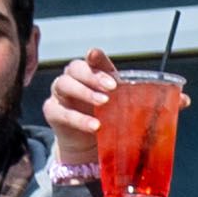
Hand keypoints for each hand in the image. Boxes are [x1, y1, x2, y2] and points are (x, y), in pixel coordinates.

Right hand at [42, 49, 116, 176]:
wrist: (88, 140)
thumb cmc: (105, 114)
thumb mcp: (118, 102)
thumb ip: (124, 92)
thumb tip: (145, 90)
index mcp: (89, 71)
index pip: (91, 59)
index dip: (95, 57)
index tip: (97, 56)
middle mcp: (71, 77)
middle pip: (75, 68)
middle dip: (93, 76)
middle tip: (112, 88)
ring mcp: (59, 93)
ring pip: (64, 84)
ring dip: (84, 92)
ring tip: (103, 104)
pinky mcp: (52, 111)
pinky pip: (62, 112)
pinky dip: (79, 119)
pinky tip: (94, 125)